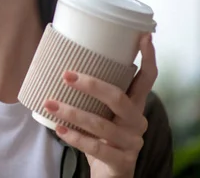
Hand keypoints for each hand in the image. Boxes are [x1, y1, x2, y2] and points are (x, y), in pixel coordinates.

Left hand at [44, 34, 156, 177]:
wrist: (109, 175)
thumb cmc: (101, 137)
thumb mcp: (101, 113)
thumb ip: (92, 95)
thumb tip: (62, 66)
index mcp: (134, 105)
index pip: (148, 78)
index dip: (148, 57)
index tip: (143, 35)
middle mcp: (137, 121)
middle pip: (119, 98)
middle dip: (92, 84)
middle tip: (66, 75)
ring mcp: (132, 143)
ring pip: (102, 124)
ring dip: (73, 113)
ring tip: (50, 103)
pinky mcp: (122, 162)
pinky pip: (96, 148)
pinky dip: (75, 137)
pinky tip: (59, 129)